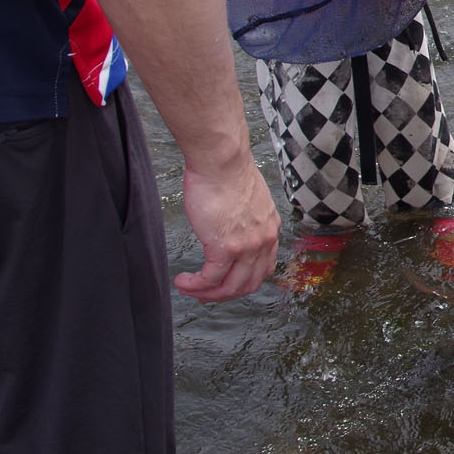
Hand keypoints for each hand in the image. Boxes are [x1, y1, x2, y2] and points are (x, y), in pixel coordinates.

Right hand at [173, 158, 280, 301]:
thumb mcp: (246, 199)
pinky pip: (211, 278)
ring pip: (230, 286)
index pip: (264, 268)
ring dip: (207, 294)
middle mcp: (264, 239)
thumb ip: (243, 218)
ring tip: (189, 290)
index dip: (244, 281)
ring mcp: (247, 246)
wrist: (221, 160)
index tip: (226, 283)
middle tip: (205, 294)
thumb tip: (229, 227)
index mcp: (269, 227)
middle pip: (249, 283)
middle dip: (224, 294)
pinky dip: (196, 286)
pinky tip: (184, 282)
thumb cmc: (226, 171)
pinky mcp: (225, 247)